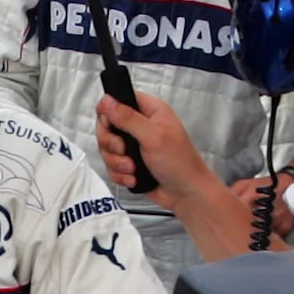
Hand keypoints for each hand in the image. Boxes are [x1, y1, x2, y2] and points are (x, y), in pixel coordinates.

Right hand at [89, 88, 208, 202]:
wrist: (186, 193)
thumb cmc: (180, 163)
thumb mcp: (153, 136)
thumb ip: (128, 118)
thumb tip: (107, 101)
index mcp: (150, 111)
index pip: (118, 100)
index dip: (108, 112)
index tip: (111, 126)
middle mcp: (140, 125)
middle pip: (107, 126)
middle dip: (111, 143)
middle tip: (123, 150)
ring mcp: (134, 145)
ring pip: (107, 149)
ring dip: (117, 162)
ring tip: (133, 168)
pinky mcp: (130, 163)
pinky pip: (112, 166)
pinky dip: (120, 174)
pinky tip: (134, 177)